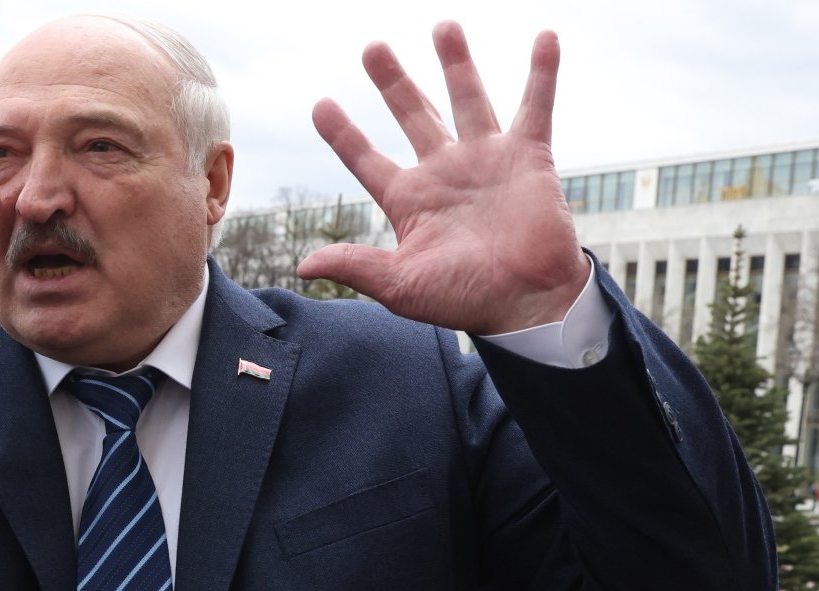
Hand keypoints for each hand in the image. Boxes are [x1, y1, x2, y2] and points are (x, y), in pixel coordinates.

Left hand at [297, 22, 589, 334]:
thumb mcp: (401, 285)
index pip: (366, 159)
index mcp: (410, 200)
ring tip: (443, 25)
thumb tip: (302, 266)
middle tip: (372, 48)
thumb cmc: (464, 299)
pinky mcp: (529, 157)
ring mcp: (486, 159)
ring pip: (467, 98)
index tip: (319, 105)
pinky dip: (543, 73)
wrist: (527, 305)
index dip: (343, 134)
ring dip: (456, 62)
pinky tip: (545, 36)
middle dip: (393, 81)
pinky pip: (536, 106)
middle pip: (414, 114)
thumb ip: (356, 266)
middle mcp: (445, 171)